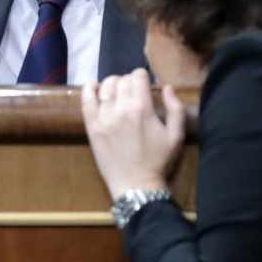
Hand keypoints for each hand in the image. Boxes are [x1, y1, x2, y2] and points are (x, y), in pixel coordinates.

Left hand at [81, 70, 186, 198]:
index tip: (145, 84)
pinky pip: (85, 100)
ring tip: (117, 92)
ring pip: (104, 87)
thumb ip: (175, 108)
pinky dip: (88, 89)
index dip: (143, 76)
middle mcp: (120, 109)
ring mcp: (103, 117)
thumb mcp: (176, 135)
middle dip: (129, 81)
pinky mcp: (91, 127)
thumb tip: (166, 87)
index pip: (138, 76)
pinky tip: (94, 87)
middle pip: (121, 80)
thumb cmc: (158, 161)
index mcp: (142, 108)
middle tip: (132, 92)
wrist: (135, 185)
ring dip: (111, 84)